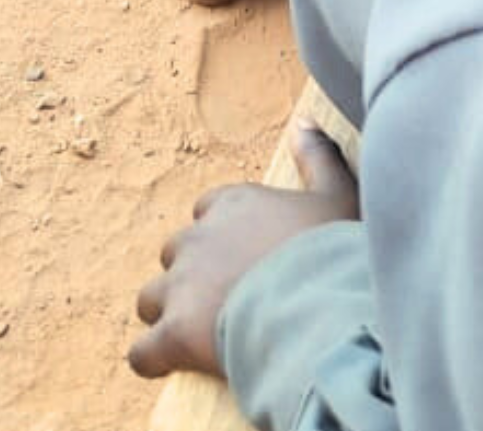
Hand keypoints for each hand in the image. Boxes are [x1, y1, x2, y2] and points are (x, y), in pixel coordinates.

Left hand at [127, 124, 360, 379]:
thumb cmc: (331, 249)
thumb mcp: (339, 194)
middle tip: (232, 294)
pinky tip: (175, 362)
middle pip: (177, 252)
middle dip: (195, 272)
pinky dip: (154, 358)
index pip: (210, 210)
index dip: (227, 234)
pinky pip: (143, 351)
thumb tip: (304, 121)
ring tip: (205, 329)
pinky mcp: (172, 334)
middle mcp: (198, 238)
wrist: (318, 304)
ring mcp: (180, 286)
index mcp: (233, 203)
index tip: (251, 254)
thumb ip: (319, 156)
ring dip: (171, 311)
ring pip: (153, 297)